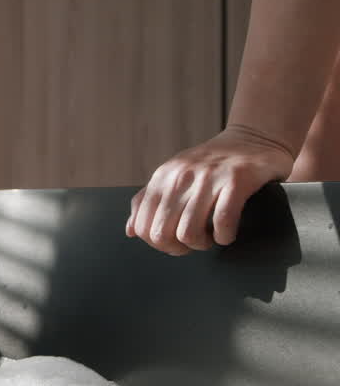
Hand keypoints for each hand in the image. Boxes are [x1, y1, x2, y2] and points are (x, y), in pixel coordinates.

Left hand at [126, 127, 294, 254]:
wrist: (254, 137)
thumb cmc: (212, 163)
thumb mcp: (174, 175)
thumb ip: (148, 201)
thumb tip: (130, 231)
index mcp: (163, 177)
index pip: (143, 227)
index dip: (158, 244)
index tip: (175, 243)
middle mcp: (181, 176)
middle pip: (161, 233)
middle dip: (178, 248)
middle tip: (193, 243)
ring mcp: (208, 177)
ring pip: (188, 232)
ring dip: (201, 244)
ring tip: (210, 237)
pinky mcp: (236, 180)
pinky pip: (222, 223)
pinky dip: (224, 237)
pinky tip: (227, 233)